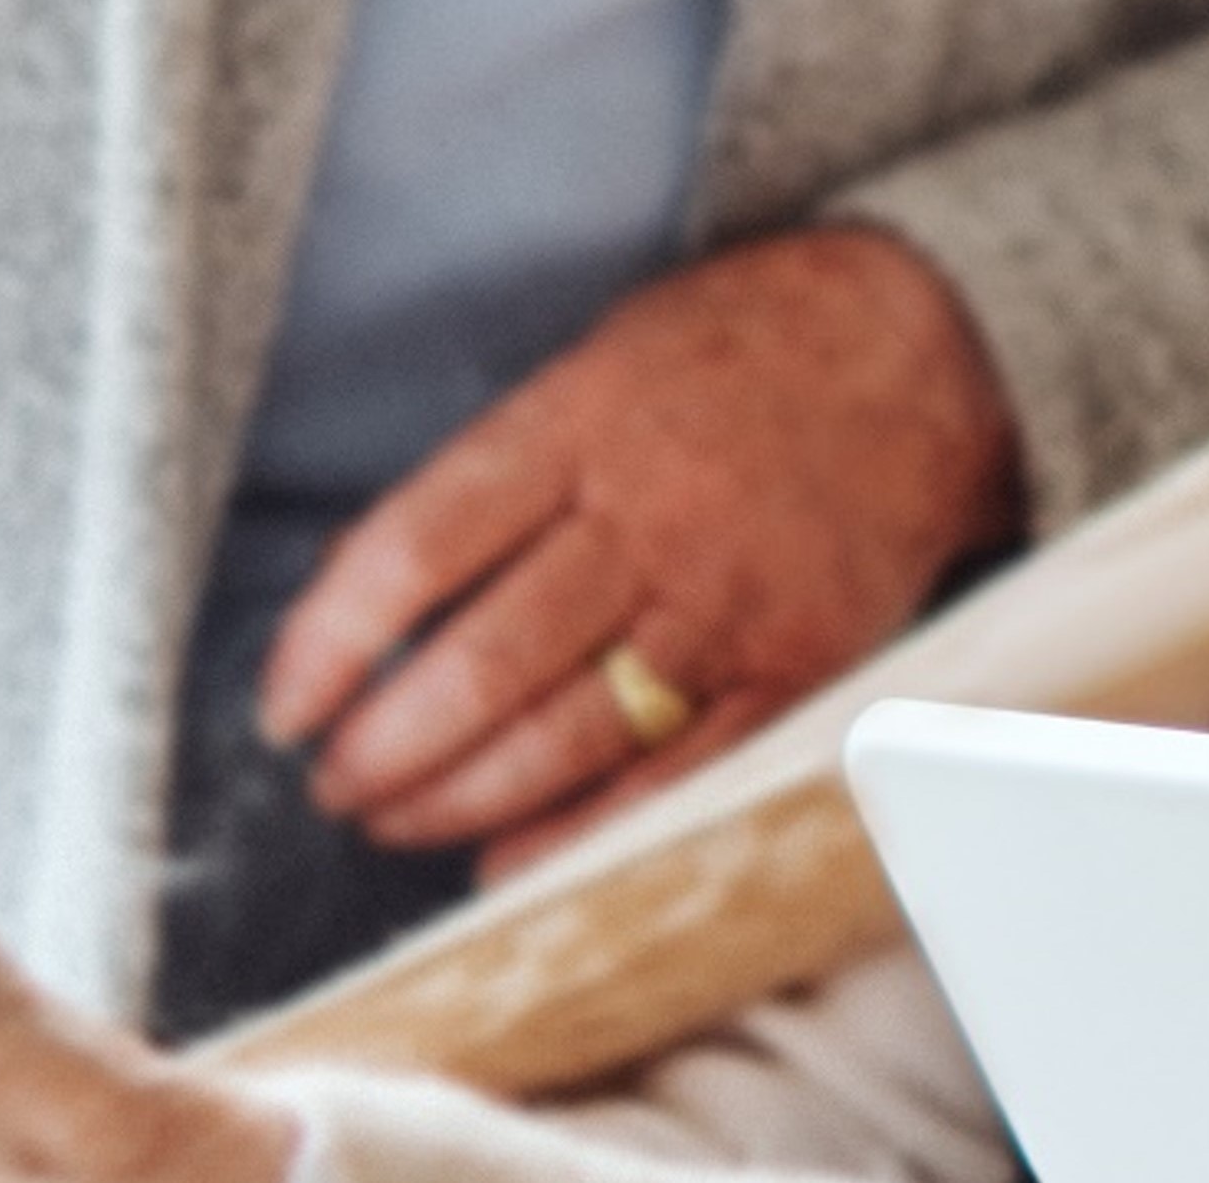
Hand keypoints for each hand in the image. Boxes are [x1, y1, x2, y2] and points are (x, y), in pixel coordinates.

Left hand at [255, 221, 1015, 859]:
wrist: (927, 349)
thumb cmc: (734, 351)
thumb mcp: (598, 361)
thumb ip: (499, 470)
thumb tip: (367, 590)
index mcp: (580, 426)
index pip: (417, 550)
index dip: (328, 643)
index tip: (281, 708)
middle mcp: (650, 519)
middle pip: (481, 662)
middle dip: (384, 747)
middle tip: (333, 784)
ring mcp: (726, 600)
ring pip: (565, 732)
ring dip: (455, 797)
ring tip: (390, 819)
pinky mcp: (793, 664)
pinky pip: (673, 774)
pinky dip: (578, 831)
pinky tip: (502, 860)